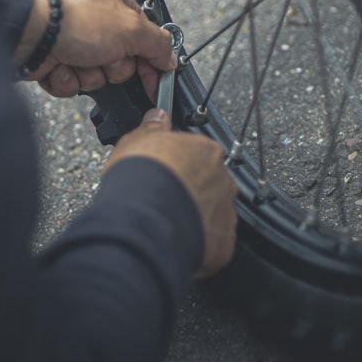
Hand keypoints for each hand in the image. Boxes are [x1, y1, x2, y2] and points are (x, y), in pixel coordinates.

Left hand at [16, 0, 175, 97]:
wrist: (29, 32)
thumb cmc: (74, 19)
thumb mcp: (131, 29)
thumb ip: (157, 44)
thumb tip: (170, 58)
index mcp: (117, 5)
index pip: (145, 40)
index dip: (151, 63)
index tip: (155, 82)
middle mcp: (96, 22)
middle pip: (121, 63)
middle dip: (112, 68)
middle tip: (103, 57)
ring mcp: (74, 41)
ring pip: (96, 77)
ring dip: (87, 75)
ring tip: (75, 60)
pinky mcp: (55, 60)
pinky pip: (72, 83)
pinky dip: (66, 80)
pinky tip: (58, 66)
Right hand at [104, 108, 237, 277]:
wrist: (146, 220)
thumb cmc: (142, 178)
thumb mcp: (136, 140)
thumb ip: (151, 128)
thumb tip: (157, 117)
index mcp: (207, 152)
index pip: (198, 155)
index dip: (178, 164)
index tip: (164, 171)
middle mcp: (223, 181)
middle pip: (209, 184)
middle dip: (190, 191)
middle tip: (163, 198)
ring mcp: (225, 213)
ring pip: (213, 214)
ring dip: (195, 217)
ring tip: (167, 223)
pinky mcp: (223, 244)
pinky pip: (213, 243)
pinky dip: (198, 244)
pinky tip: (176, 241)